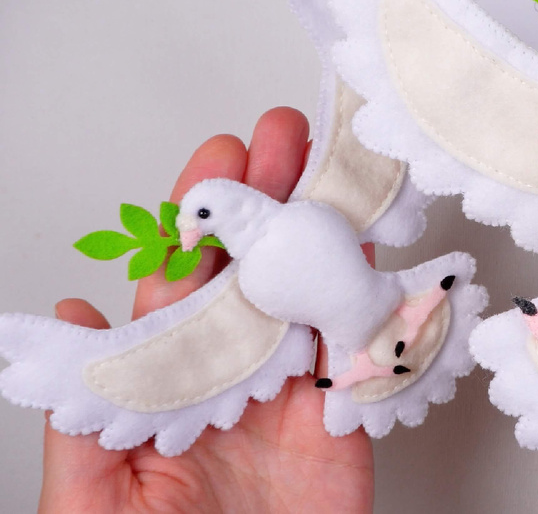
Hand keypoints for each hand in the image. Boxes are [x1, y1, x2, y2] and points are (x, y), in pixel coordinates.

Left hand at [41, 108, 373, 512]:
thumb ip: (82, 416)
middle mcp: (232, 373)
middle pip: (253, 268)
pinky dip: (380, 303)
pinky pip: (365, 352)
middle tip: (284, 137)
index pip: (181, 280)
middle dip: (269, 198)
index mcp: (167, 381)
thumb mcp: (92, 501)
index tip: (215, 162)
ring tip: (338, 172)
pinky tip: (383, 255)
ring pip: (311, 293)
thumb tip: (77, 318)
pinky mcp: (346, 417)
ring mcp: (293, 391)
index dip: (198, 217)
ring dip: (325, 232)